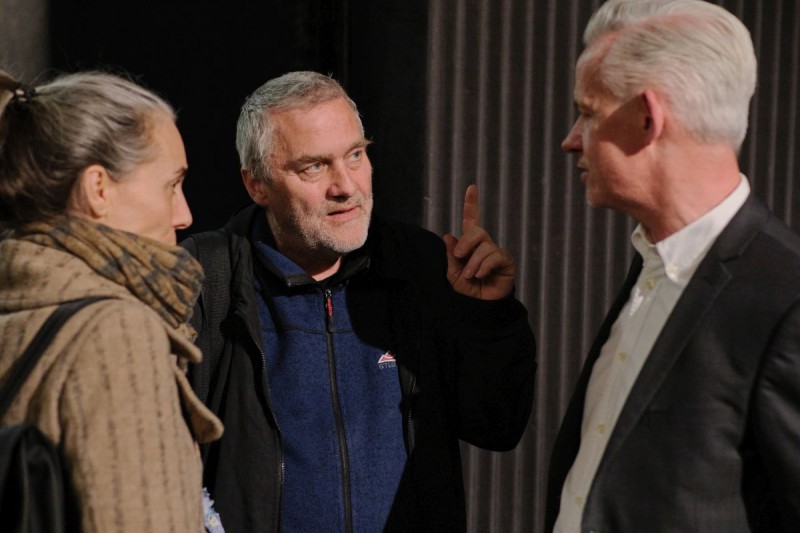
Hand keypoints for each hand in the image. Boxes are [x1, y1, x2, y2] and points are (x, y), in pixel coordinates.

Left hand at [442, 185, 515, 299]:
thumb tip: (448, 236)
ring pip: (484, 246)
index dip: (472, 203)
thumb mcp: (453, 273)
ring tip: (470, 275)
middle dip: (466, 242)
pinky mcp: (506, 262)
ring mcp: (496, 252)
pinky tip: (480, 276)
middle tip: (460, 256)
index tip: (471, 187)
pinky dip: (484, 266)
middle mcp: (484, 245)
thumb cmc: (467, 289)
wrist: (481, 306)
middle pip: (477, 230)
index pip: (471, 220)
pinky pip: (494, 257)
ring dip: (474, 262)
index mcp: (470, 244)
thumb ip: (451, 256)